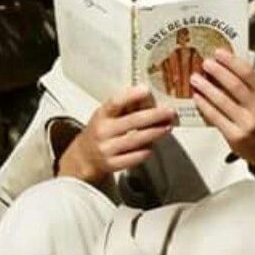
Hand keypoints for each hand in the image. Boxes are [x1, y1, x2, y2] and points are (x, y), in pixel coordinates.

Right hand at [57, 85, 175, 184]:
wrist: (85, 157)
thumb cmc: (102, 131)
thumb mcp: (107, 115)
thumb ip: (125, 107)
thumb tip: (150, 98)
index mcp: (101, 115)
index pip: (115, 103)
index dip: (130, 95)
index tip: (146, 90)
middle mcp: (103, 131)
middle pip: (132, 121)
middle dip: (154, 116)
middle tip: (170, 112)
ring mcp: (107, 149)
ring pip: (136, 140)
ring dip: (155, 132)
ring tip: (168, 126)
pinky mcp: (113, 164)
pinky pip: (135, 157)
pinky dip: (147, 150)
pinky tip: (154, 144)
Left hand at [189, 49, 254, 165]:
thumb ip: (246, 84)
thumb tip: (223, 66)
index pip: (248, 73)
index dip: (231, 61)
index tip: (218, 53)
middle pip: (234, 85)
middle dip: (217, 72)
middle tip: (204, 63)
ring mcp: (247, 123)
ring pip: (222, 101)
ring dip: (206, 88)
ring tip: (195, 79)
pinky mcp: (235, 136)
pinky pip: (216, 117)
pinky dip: (204, 105)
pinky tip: (197, 97)